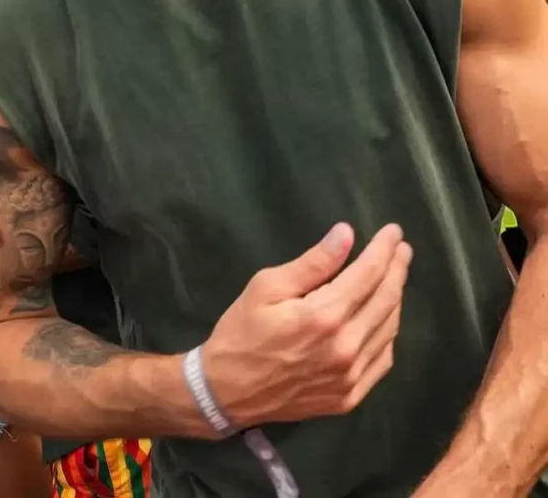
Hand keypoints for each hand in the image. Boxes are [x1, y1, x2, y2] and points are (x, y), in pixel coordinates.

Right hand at [201, 223, 412, 428]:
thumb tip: (346, 235)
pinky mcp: (349, 397)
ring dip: (395, 298)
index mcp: (325, 316)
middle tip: (401, 248)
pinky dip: (388, 332)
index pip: (369, 274)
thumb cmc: (241, 331)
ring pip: (389, 329)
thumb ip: (312, 263)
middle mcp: (346, 347)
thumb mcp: (266, 287)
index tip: (393, 231)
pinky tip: (382, 316)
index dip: (384, 250)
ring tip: (393, 276)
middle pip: (386, 300)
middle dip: (397, 269)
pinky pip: (382, 359)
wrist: (226, 392)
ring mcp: (351, 377)